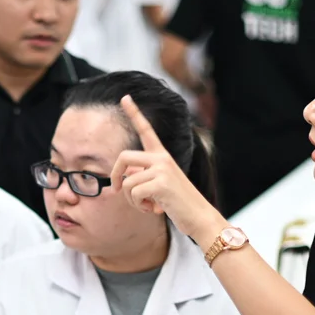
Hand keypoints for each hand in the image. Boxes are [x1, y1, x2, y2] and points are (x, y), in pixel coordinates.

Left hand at [110, 95, 223, 241]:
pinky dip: (139, 206)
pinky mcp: (161, 183)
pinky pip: (134, 194)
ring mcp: (162, 169)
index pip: (146, 130)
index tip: (124, 97)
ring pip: (127, 182)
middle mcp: (162, 158)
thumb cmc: (178, 204)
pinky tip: (154, 209)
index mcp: (162, 156)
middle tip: (116, 190)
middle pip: (123, 157)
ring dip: (132, 200)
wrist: (199, 217)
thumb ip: (142, 176)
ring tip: (148, 205)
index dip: (134, 113)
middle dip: (114, 175)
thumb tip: (123, 178)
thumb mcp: (158, 186)